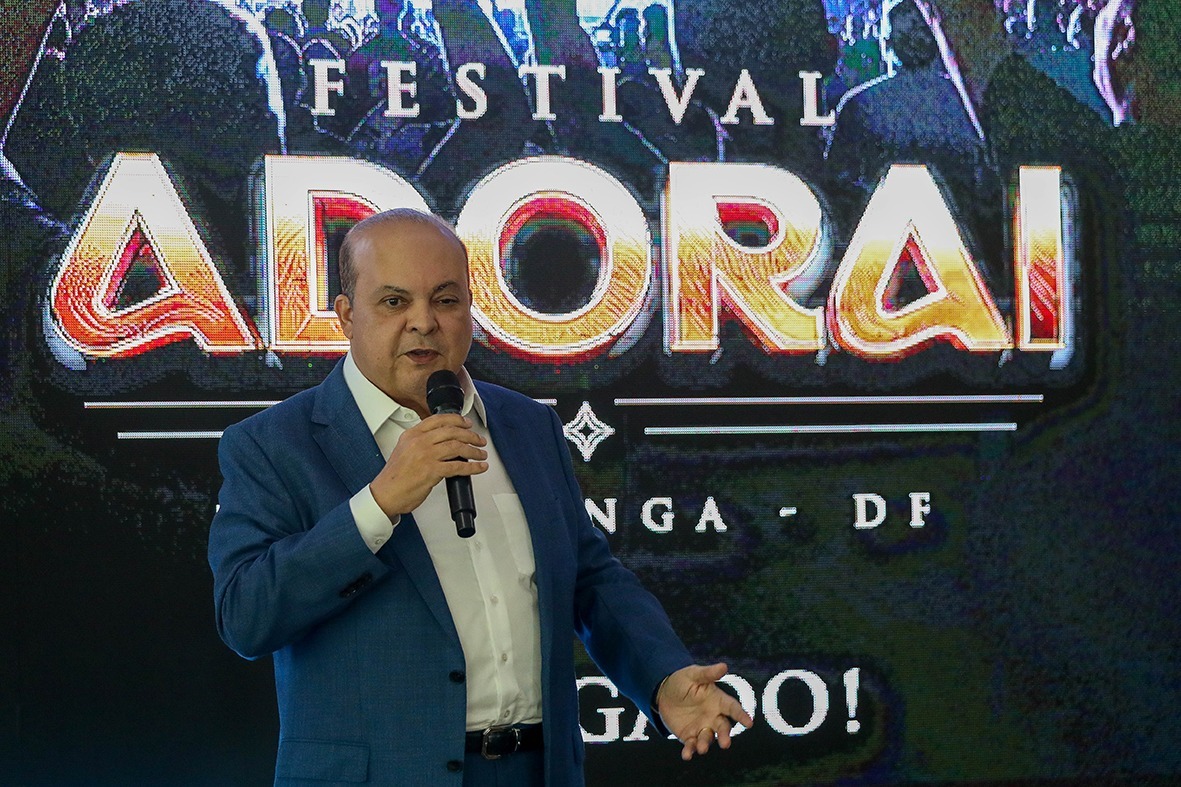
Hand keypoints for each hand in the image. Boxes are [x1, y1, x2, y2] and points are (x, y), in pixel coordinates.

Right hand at [368, 413, 487, 516]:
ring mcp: (426, 456)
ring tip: (481, 454)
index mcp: (412, 434)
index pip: (438, 419)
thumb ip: (420, 442)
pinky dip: (473, 467)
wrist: (385, 494)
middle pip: (452, 431)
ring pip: (457, 446)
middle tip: (479, 440)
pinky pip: (458, 466)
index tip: (467, 423)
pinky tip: (479, 467)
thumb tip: (441, 441)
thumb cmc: (394, 477)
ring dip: (474, 451)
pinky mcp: (432, 471)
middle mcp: (419, 442)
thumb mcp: (404, 450)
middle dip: (470, 435)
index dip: (457, 420)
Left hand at [656, 663, 753, 760]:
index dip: (741, 715)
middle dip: (725, 736)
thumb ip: (708, 673)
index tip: (749, 723)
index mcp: (718, 700)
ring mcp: (702, 728)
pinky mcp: (689, 736)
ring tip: (702, 748)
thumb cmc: (683, 680)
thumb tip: (724, 666)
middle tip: (725, 743)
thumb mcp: (693, 674)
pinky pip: (691, 745)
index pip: (733, 708)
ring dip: (706, 744)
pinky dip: (690, 751)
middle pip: (723, 728)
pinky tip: (686, 755)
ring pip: (708, 739)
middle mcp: (713, 716)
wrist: (663, 693)